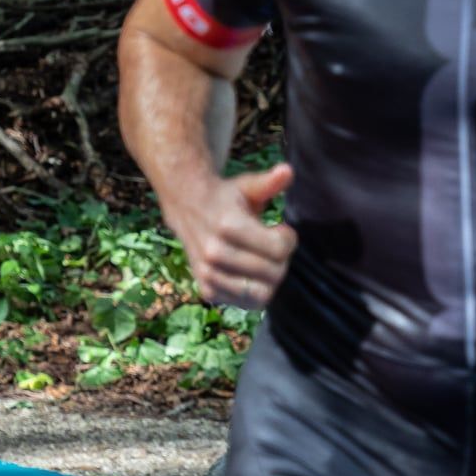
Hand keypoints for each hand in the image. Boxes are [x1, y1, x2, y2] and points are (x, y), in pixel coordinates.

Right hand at [176, 159, 296, 308]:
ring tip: (263, 261)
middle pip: (274, 274)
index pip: (279, 250)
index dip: (289, 240)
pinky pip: (246, 304)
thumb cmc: (226, 198)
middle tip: (273, 247)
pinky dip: (255, 292)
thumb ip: (268, 182)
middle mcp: (215, 252)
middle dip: (282, 260)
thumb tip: (288, 171)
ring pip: (262, 294)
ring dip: (270, 279)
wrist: (187, 208)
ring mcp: (208, 274)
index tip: (281, 230)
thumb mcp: (247, 186)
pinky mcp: (207, 290)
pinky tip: (250, 273)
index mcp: (229, 225)